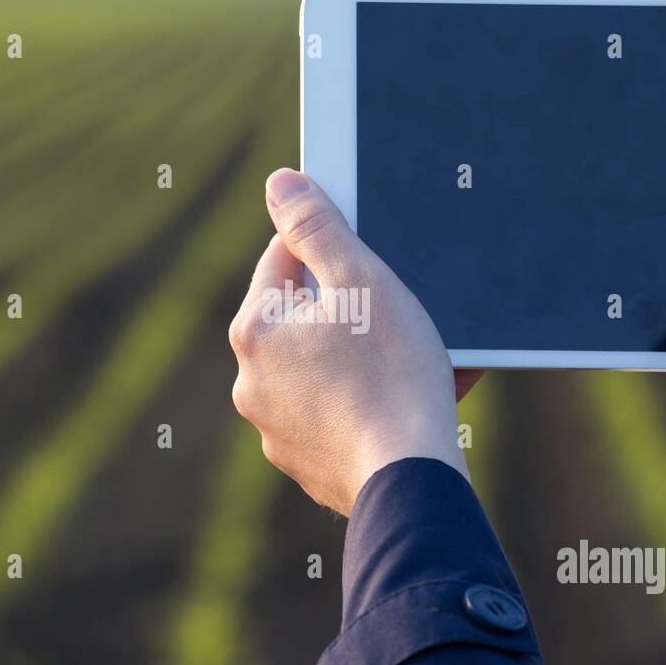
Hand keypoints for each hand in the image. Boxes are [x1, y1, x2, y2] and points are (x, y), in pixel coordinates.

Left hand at [229, 168, 475, 514]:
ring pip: (322, 369)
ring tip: (413, 363)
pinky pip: (336, 415)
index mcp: (256, 329)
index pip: (285, 259)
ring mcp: (276, 428)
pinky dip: (365, 402)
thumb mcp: (362, 281)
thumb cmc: (392, 375)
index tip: (373, 263)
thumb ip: (317, 226)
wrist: (409, 481)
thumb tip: (280, 183)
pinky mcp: (305, 462)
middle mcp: (251, 381)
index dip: (334, 251)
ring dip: (362, 358)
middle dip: (352, 311)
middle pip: (304, 317)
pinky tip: (405, 402)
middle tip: (402, 317)